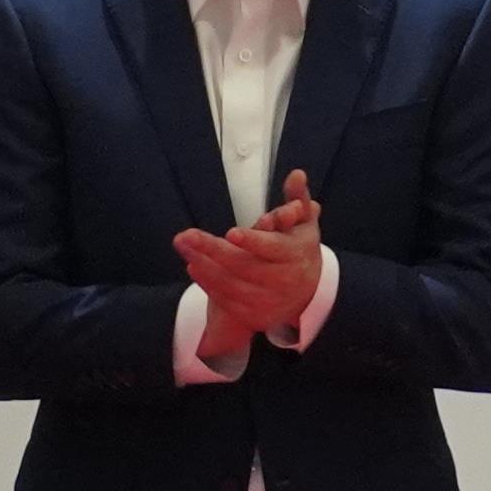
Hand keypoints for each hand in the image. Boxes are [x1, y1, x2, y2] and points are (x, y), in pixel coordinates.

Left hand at [172, 174, 327, 341]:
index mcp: (296, 255)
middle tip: (186, 236)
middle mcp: (283, 281)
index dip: (252, 241)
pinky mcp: (253, 315)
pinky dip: (208, 284)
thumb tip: (296, 174)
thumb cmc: (297, 250)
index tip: (230, 232)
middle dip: (213, 250)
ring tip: (185, 247)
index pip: (273, 248)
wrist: (306, 295)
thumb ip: (297, 198)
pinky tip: (194, 266)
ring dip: (204, 266)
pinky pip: (226, 300)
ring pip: (231, 284)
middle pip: (244, 266)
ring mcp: (267, 301)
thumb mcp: (303, 223)